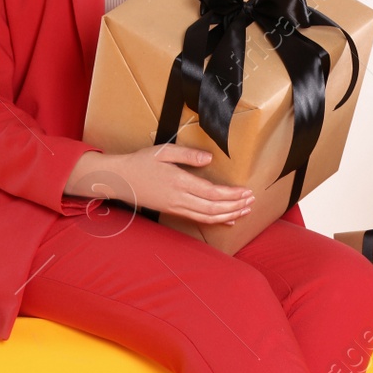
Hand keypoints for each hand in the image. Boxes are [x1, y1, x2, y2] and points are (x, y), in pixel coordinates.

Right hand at [68, 147, 254, 225]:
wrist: (120, 180)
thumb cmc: (141, 162)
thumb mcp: (163, 152)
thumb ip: (188, 155)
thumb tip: (209, 159)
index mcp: (179, 181)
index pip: (212, 193)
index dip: (232, 195)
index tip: (247, 191)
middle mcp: (179, 198)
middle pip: (214, 208)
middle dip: (236, 206)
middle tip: (252, 201)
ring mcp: (176, 207)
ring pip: (207, 217)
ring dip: (229, 215)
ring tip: (245, 210)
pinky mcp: (173, 211)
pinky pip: (198, 219)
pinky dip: (216, 221)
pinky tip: (228, 220)